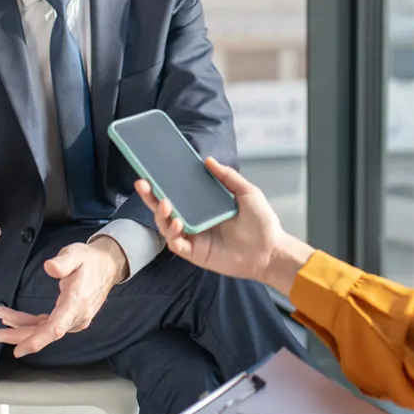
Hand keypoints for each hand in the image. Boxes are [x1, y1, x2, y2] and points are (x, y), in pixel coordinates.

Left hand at [0, 237, 127, 356]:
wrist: (107, 265)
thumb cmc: (90, 260)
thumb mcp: (76, 253)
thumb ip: (63, 261)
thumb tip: (49, 268)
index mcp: (77, 302)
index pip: (56, 327)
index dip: (37, 340)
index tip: (19, 349)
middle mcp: (77, 315)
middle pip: (46, 332)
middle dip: (20, 335)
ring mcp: (75, 318)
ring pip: (45, 330)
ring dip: (22, 327)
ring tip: (2, 317)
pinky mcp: (70, 317)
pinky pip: (49, 325)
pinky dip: (31, 324)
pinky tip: (15, 319)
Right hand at [134, 158, 314, 292]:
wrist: (271, 250)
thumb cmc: (261, 222)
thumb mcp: (247, 192)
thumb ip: (227, 177)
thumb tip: (207, 160)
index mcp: (204, 206)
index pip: (178, 193)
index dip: (163, 184)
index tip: (151, 171)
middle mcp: (195, 220)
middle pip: (165, 209)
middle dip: (151, 197)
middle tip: (142, 183)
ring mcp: (193, 237)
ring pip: (166, 226)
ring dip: (162, 214)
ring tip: (165, 204)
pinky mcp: (195, 253)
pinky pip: (177, 244)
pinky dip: (173, 234)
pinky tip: (178, 224)